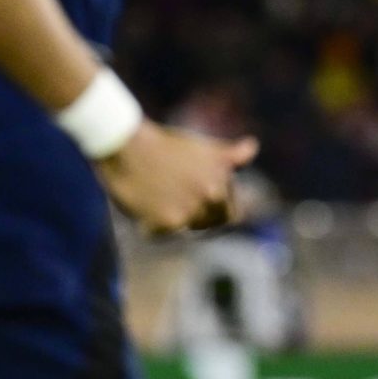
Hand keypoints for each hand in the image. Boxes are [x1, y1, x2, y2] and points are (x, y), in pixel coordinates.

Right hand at [95, 121, 256, 234]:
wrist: (125, 144)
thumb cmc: (164, 144)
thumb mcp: (203, 147)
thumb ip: (231, 156)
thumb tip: (252, 146)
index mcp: (223, 181)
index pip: (233, 214)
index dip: (218, 209)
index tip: (199, 199)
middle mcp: (213, 196)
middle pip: (214, 224)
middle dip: (199, 217)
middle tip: (177, 198)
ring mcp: (191, 211)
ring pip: (187, 230)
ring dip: (175, 219)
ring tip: (159, 195)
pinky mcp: (167, 223)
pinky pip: (160, 234)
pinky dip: (149, 224)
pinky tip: (141, 203)